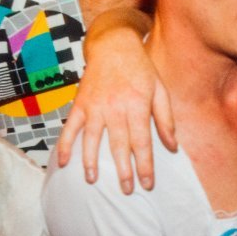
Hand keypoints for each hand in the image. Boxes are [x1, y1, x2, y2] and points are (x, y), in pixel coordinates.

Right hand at [57, 24, 174, 193]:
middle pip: (118, 145)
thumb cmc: (140, 69)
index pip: (142, 142)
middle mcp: (115, 107)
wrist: (113, 44)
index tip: (147, 183)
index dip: (144, 165)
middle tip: (125, 190)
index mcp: (138, 105)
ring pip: (92, 139)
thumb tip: (172, 146)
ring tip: (93, 181)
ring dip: (92, 162)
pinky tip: (64, 162)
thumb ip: (166, 119)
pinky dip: (65, 145)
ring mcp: (95, 106)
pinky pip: (70, 127)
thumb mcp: (160, 90)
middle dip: (122, 170)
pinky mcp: (80, 103)